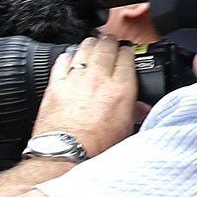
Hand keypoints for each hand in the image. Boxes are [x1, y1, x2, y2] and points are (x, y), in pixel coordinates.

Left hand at [30, 37, 138, 158]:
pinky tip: (69, 56)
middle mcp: (98, 80)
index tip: (125, 53)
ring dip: (90, 44)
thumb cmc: (95, 147)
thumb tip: (141, 108)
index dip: (127, 52)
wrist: (64, 154)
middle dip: (110, 42)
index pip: (127, 57)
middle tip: (109, 42)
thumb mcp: (125, 130)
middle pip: (106, 48)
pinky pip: (62, 62)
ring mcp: (75, 81)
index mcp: (121, 89)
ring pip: (84, 50)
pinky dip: (67, 56)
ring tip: (92, 43)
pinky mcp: (55, 86)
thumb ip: (134, 112)